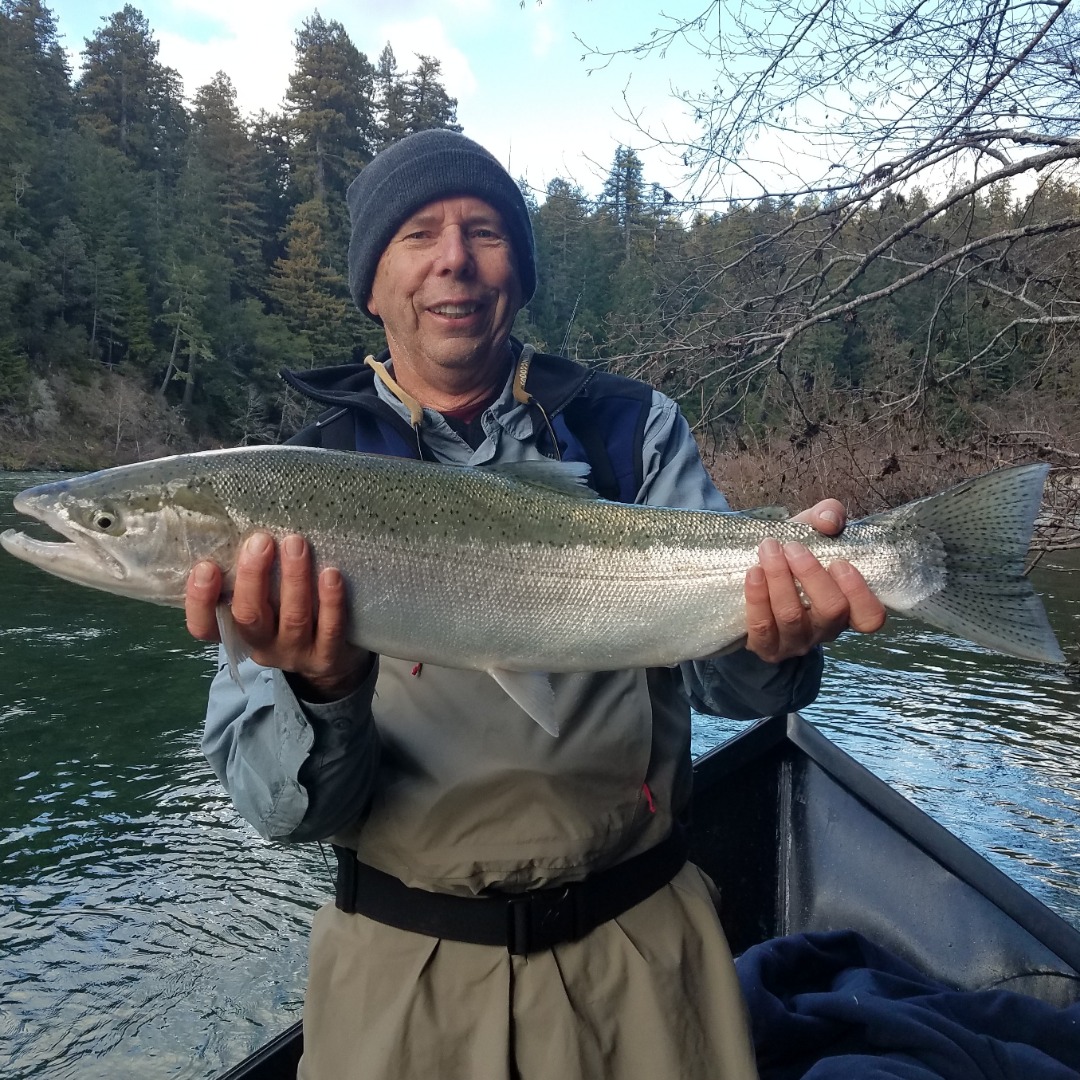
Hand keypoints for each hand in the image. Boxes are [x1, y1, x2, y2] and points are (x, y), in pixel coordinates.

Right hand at [185, 532, 372, 700]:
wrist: (331, 658)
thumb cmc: (288, 613)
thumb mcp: (263, 600)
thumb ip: (251, 577)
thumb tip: (245, 530)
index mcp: (236, 632)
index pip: (204, 627)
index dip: (200, 600)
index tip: (206, 566)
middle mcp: (261, 645)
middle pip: (249, 616)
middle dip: (253, 576)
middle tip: (261, 541)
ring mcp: (294, 653)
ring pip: (292, 618)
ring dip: (294, 578)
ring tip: (296, 544)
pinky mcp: (326, 657)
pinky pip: (329, 628)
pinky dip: (330, 600)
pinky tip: (331, 574)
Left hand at [743, 499, 885, 662]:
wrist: (753, 581)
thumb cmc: (792, 557)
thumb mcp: (812, 532)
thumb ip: (828, 515)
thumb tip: (828, 520)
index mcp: (848, 607)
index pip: (870, 616)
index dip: (859, 592)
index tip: (839, 562)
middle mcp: (826, 629)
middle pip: (832, 610)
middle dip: (812, 574)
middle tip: (792, 546)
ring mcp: (796, 641)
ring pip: (792, 615)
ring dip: (780, 578)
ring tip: (768, 549)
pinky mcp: (766, 646)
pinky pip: (762, 626)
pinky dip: (757, 597)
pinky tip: (753, 572)